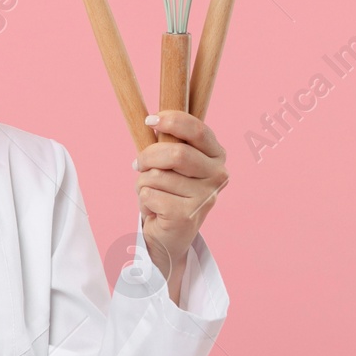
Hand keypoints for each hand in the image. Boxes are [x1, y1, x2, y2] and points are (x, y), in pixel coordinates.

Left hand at [134, 110, 227, 272]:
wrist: (170, 236)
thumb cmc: (169, 192)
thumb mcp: (172, 163)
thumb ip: (169, 143)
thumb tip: (152, 121)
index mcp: (217, 156)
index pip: (198, 130)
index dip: (172, 120)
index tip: (149, 120)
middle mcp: (218, 176)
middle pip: (176, 153)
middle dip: (148, 156)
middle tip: (138, 164)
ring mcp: (205, 198)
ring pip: (157, 175)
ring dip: (143, 183)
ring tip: (152, 194)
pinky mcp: (187, 216)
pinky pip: (150, 194)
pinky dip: (143, 201)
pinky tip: (154, 210)